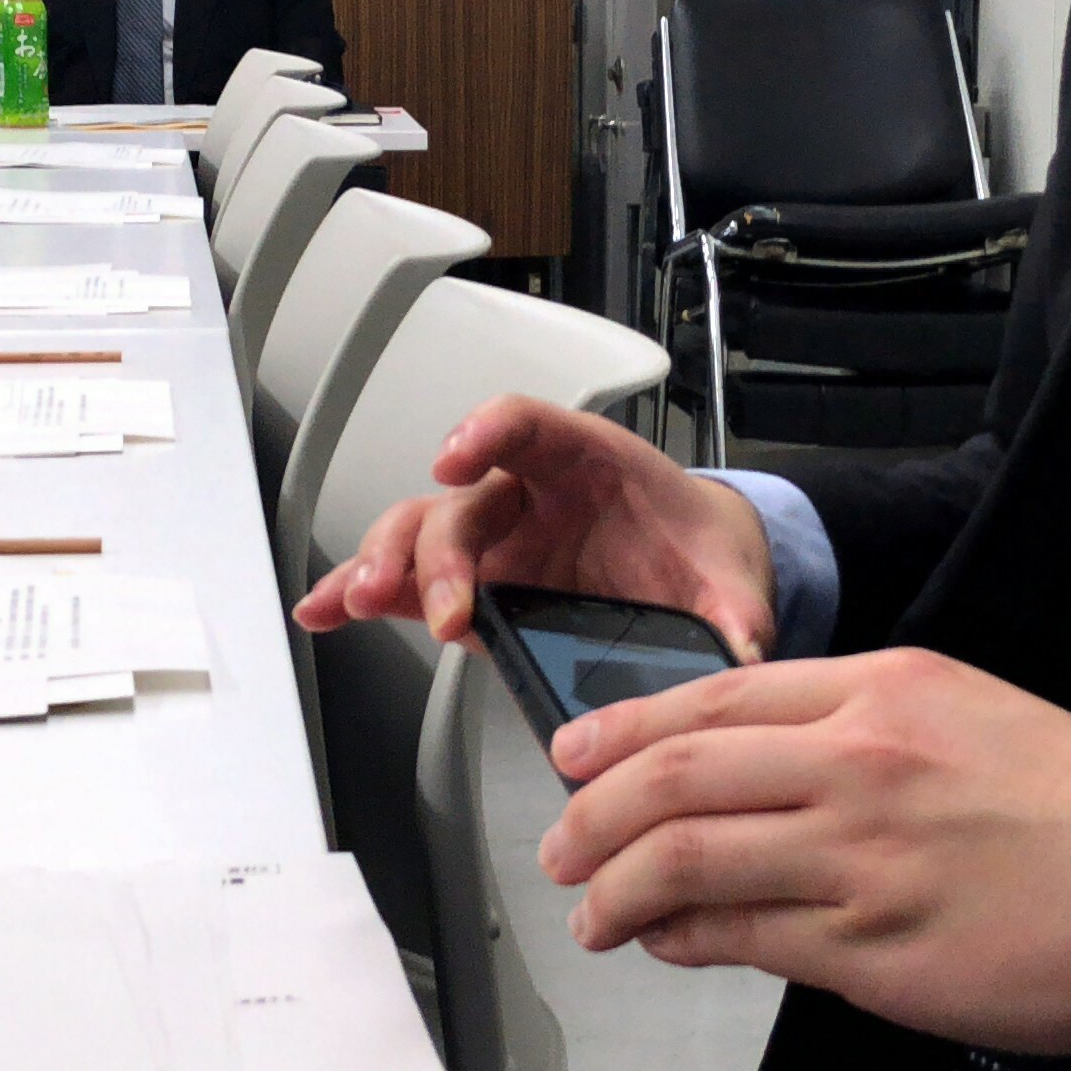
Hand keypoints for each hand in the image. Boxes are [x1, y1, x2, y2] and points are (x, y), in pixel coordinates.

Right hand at [294, 397, 776, 658]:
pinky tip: (326, 611)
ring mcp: (494, 540)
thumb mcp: (726, 574)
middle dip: (439, 552)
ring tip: (361, 601)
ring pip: (419, 533)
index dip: (485, 432)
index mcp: (585, 464)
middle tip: (443, 607)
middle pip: (462, 501)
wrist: (690, 569)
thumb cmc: (694, 548)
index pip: (526, 425)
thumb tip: (744, 646)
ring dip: (385, 565)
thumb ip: (734, 608)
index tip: (456, 457)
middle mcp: (526, 494)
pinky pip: (407, 581)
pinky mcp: (474, 585)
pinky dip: (360, 593)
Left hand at [537, 647, 1070, 1052]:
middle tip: (559, 842)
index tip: (575, 753)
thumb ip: (857, 727)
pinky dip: (677, 938)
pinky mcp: (868, 948)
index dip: (624, 729)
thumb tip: (751, 766)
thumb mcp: (964, 712)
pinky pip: (736, 936)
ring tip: (591, 911)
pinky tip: (661, 943)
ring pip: (684, 859)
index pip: (715, 699)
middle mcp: (858, 762)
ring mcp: (857, 857)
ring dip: (614, 889)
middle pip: (674, 774)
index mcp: (882, 690)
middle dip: (590, 812)